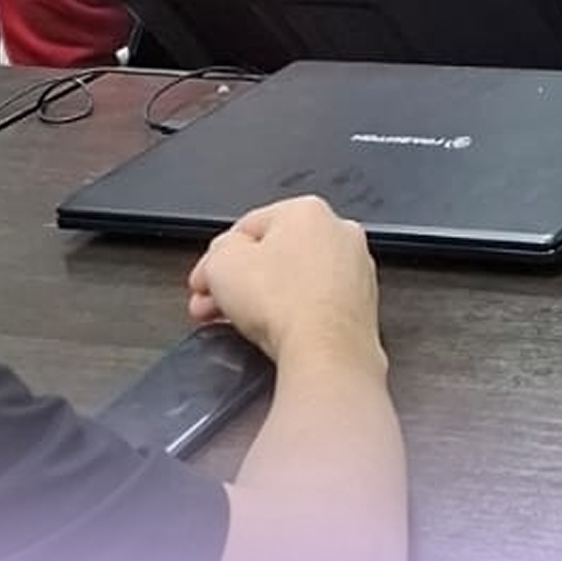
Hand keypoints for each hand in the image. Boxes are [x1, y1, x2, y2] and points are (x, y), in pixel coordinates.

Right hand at [188, 196, 383, 367]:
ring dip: (257, 299)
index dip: (214, 258)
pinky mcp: (359, 301)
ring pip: (291, 279)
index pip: (246, 227)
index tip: (202, 282)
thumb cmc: (284, 303)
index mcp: (306, 211)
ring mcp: (354, 267)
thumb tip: (223, 256)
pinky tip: (267, 331)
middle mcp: (338, 232)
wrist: (326, 350)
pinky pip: (312, 302)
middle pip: (270, 255)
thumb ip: (217, 252)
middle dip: (233, 282)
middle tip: (209, 304)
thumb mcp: (222, 264)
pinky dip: (289, 313)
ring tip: (231, 321)